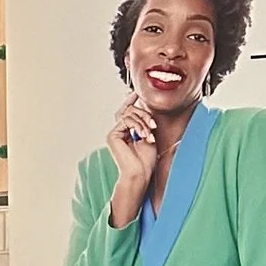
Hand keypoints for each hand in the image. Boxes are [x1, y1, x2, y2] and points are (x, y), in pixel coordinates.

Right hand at [106, 101, 157, 227]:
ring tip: (149, 134)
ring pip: (129, 114)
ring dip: (143, 122)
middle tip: (153, 126)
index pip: (126, 111)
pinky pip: (126, 120)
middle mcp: (118, 131)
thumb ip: (144, 122)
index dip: (130, 101)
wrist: (141, 172)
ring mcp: (114, 133)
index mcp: (126, 131)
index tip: (136, 93)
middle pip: (129, 110)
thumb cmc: (147, 160)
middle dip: (144, 114)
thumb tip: (144, 106)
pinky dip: (137, 125)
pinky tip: (143, 135)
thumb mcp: (149, 135)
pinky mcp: (112, 135)